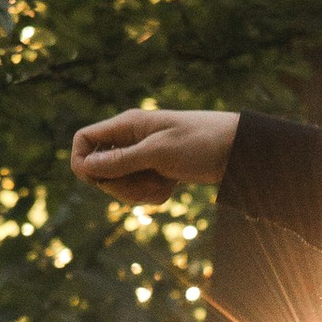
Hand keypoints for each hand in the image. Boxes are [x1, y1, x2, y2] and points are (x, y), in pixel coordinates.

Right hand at [69, 107, 238, 197]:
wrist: (238, 150)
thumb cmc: (201, 142)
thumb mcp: (159, 152)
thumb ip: (121, 161)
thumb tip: (84, 167)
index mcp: (126, 126)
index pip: (84, 140)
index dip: (82, 163)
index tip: (96, 180)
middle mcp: (130, 140)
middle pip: (100, 171)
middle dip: (120, 185)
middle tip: (147, 181)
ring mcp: (142, 158)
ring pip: (120, 186)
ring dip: (140, 192)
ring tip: (165, 183)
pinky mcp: (155, 172)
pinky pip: (140, 192)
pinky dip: (154, 194)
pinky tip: (172, 186)